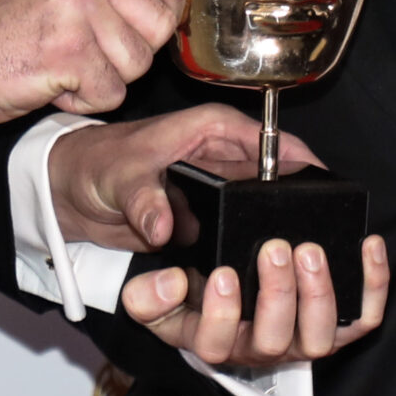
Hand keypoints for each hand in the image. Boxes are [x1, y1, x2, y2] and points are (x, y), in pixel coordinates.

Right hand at [0, 0, 186, 123]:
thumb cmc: (15, 30)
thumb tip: (177, 4)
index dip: (160, 13)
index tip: (130, 28)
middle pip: (162, 24)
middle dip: (133, 52)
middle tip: (89, 50)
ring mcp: (76, 6)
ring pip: (138, 63)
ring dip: (106, 78)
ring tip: (66, 63)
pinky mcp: (68, 50)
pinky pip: (112, 92)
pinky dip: (85, 99)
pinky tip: (54, 80)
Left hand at [46, 105, 323, 250]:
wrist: (68, 191)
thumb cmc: (93, 163)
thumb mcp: (119, 177)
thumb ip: (143, 200)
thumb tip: (164, 226)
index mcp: (209, 128)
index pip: (270, 138)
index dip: (301, 159)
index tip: (328, 185)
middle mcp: (219, 155)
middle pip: (274, 176)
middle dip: (292, 203)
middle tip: (309, 236)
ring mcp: (215, 188)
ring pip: (259, 206)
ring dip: (269, 228)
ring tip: (288, 256)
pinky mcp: (206, 216)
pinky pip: (237, 229)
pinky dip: (246, 244)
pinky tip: (259, 267)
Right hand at [121, 233, 390, 366]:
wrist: (223, 284)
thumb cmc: (189, 291)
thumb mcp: (152, 293)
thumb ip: (147, 292)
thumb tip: (171, 282)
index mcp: (213, 341)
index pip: (214, 343)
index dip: (221, 314)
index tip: (223, 274)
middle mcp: (260, 348)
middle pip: (274, 341)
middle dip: (278, 295)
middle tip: (274, 248)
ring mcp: (301, 341)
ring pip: (320, 338)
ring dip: (320, 294)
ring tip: (311, 250)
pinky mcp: (335, 327)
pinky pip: (362, 318)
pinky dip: (372, 284)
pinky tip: (368, 245)